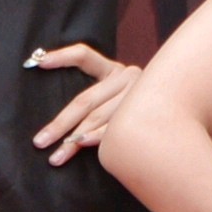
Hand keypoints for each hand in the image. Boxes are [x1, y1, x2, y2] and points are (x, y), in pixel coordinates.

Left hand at [25, 42, 139, 162]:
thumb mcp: (112, 93)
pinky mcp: (145, 117)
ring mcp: (137, 98)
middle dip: (60, 124)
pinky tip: (83, 146)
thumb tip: (49, 87)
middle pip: (85, 100)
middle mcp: (127, 79)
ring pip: (98, 117)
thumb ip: (90, 96)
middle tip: (40, 142)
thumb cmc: (131, 109)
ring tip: (57, 155)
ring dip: (75, 139)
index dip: (61, 57)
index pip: (84, 56)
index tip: (37, 63)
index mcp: (113, 70)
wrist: (174, 117)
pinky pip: (115, 130)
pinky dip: (97, 139)